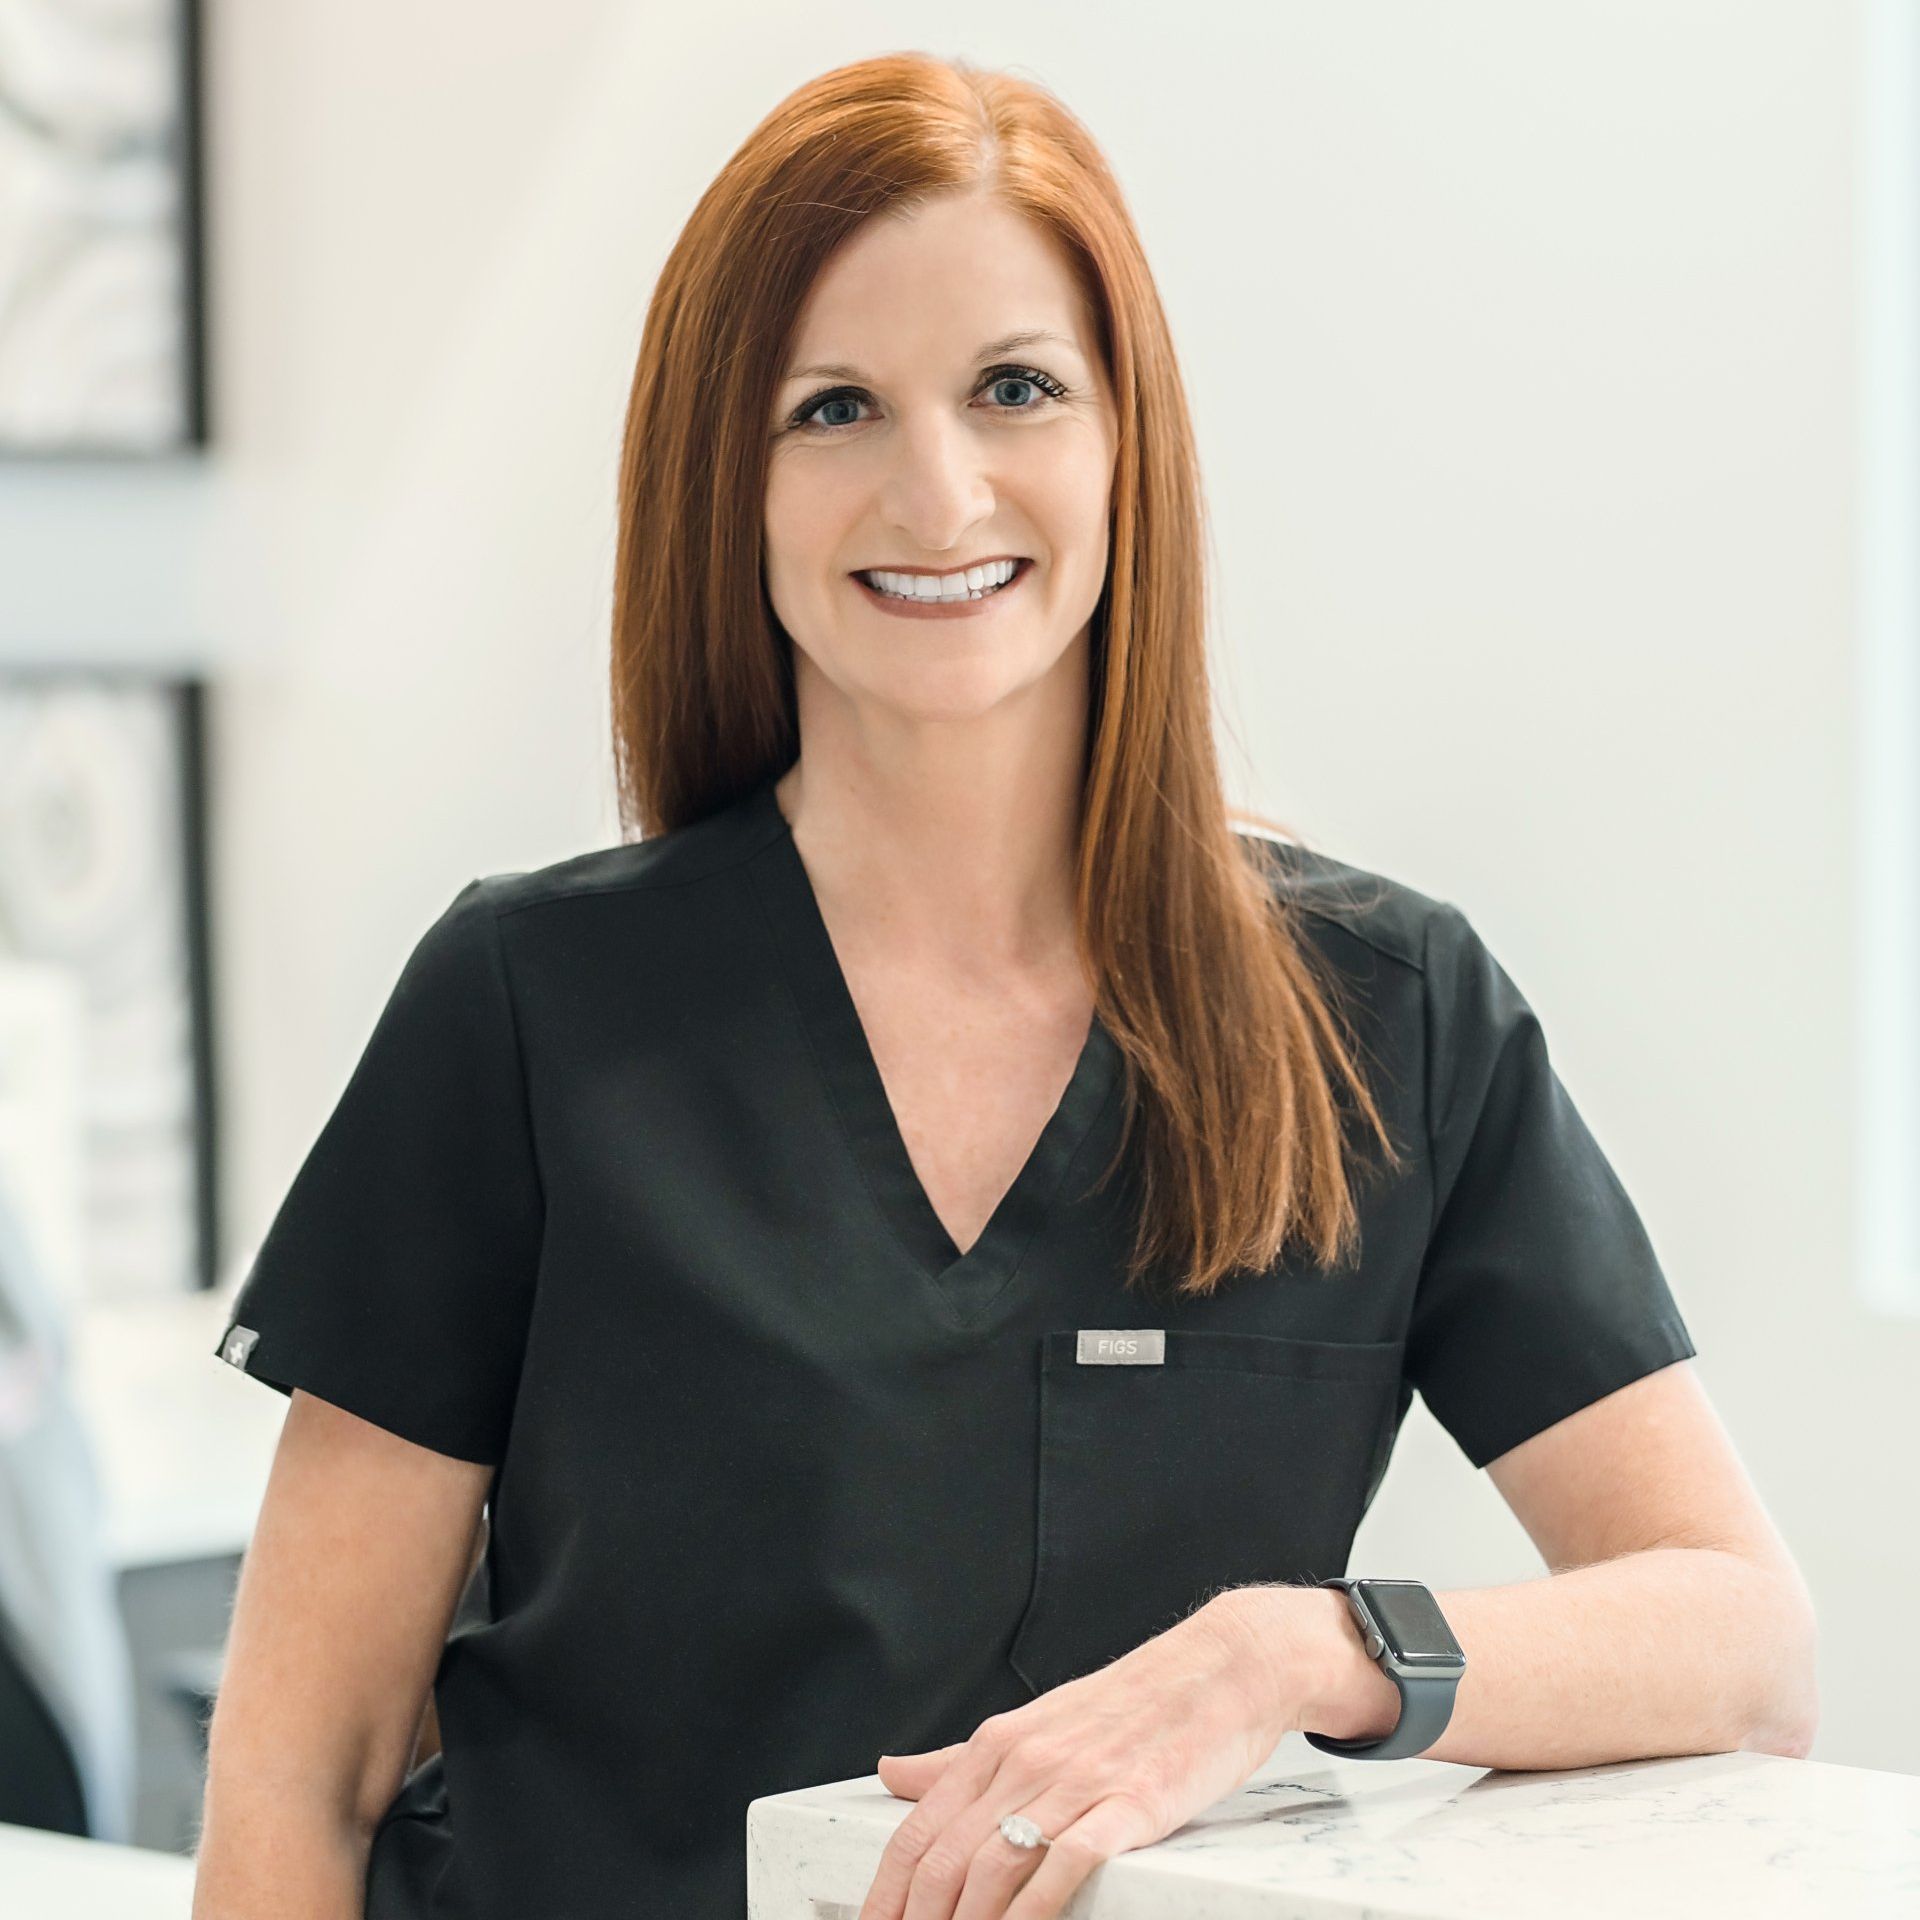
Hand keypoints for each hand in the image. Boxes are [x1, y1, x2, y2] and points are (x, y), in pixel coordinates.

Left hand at [855, 1590, 1308, 1919]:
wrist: (1218, 1669)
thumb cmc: (1130, 1705)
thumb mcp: (1034, 1724)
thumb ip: (958, 1761)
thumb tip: (892, 1774)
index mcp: (996, 1745)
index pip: (916, 1834)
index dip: (885, 1897)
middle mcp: (1025, 1761)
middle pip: (944, 1859)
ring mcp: (1076, 1782)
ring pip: (993, 1865)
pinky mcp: (1128, 1804)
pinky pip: (1066, 1862)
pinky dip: (1034, 1910)